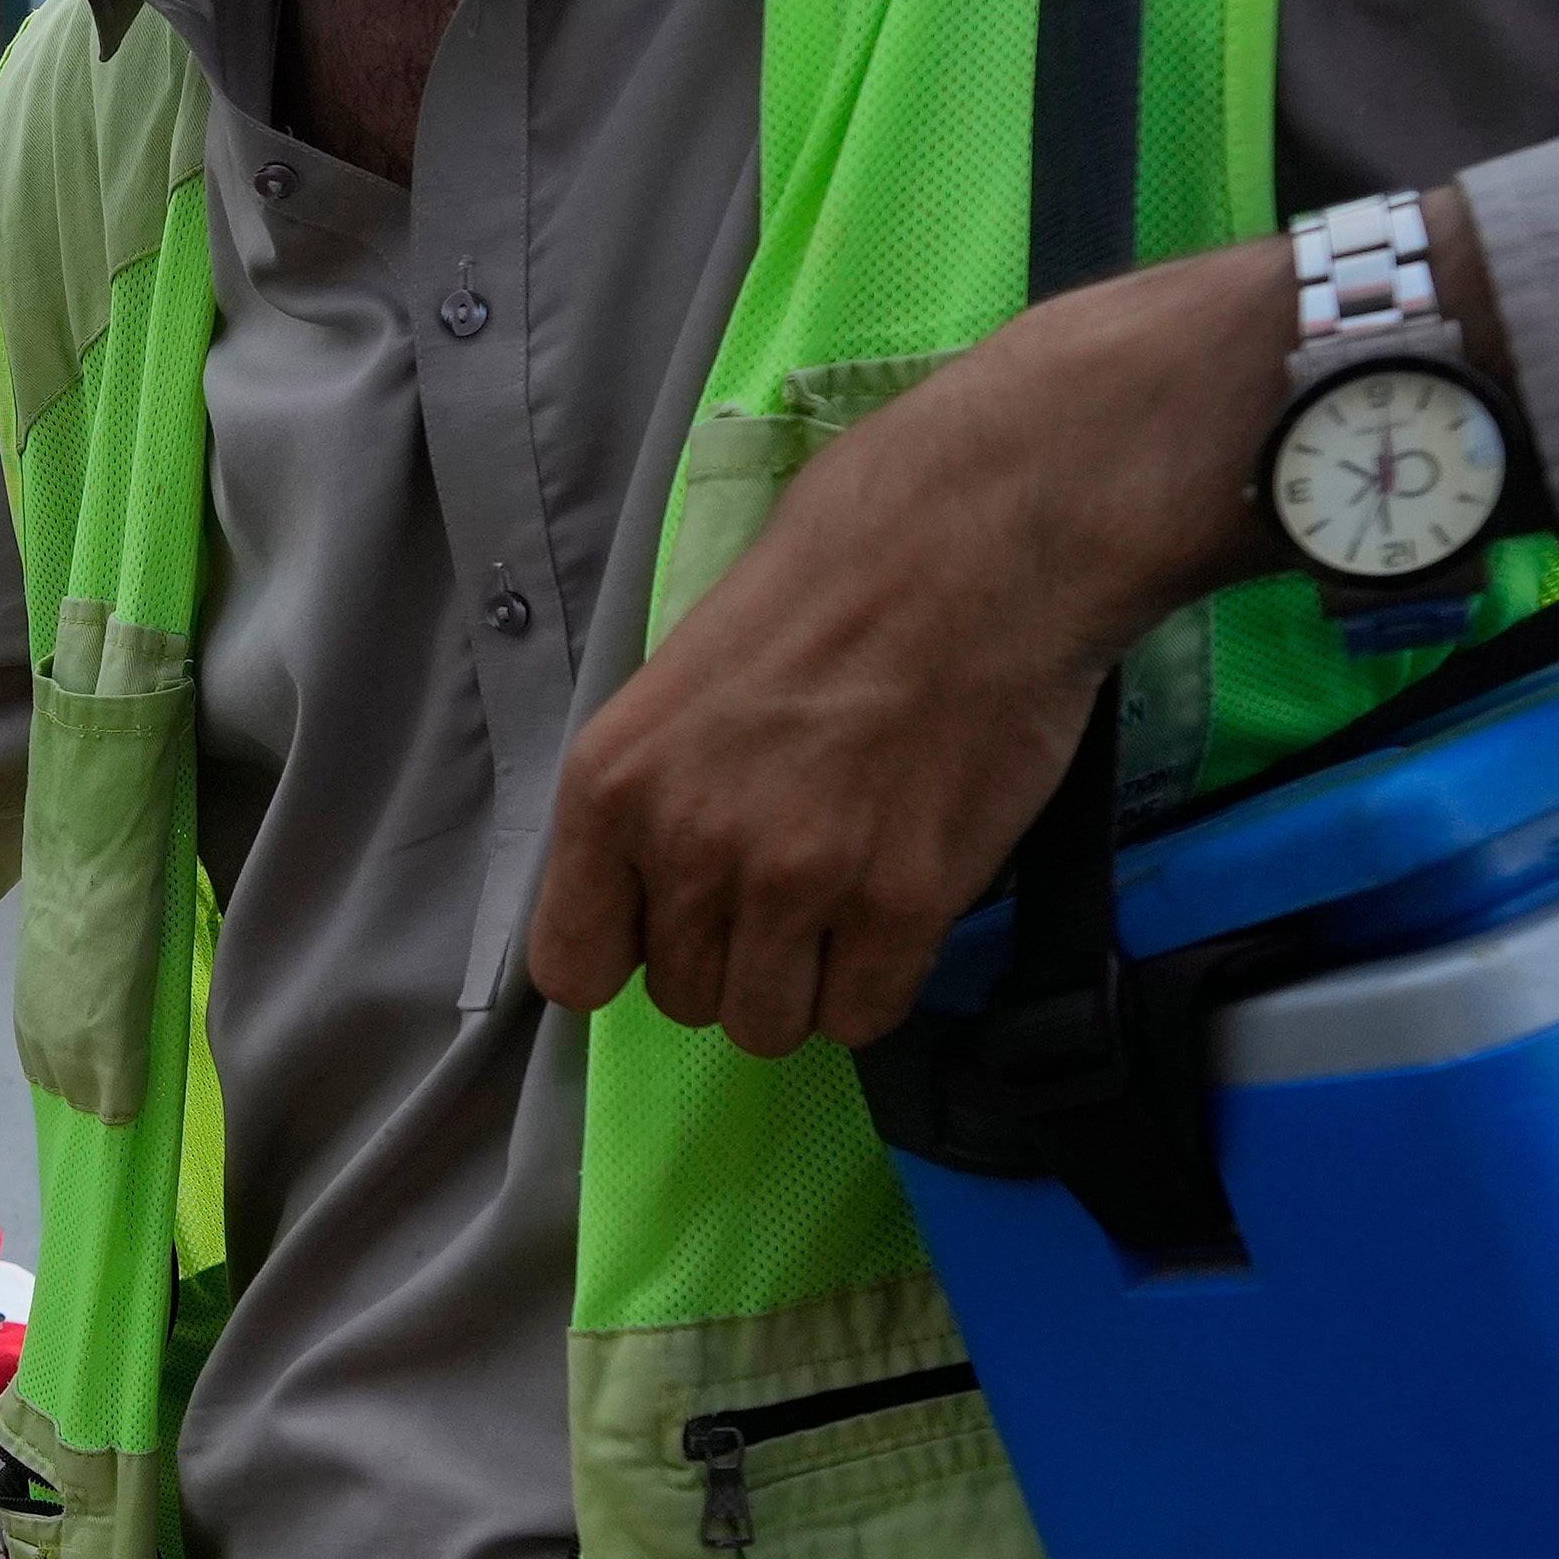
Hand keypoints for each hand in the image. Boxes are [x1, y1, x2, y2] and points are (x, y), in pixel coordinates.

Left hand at [514, 231, 1310, 1055]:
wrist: (986, 535)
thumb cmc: (842, 567)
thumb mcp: (689, 670)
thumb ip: (661, 785)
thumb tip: (654, 878)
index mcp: (612, 783)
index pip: (572, 967)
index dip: (630, 955)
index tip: (675, 922)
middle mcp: (687, 844)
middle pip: (683, 997)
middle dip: (733, 954)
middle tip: (791, 876)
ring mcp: (795, 881)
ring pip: (770, 1023)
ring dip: (805, 978)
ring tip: (846, 895)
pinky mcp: (903, 903)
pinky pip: (863, 1016)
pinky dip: (879, 980)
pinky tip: (899, 907)